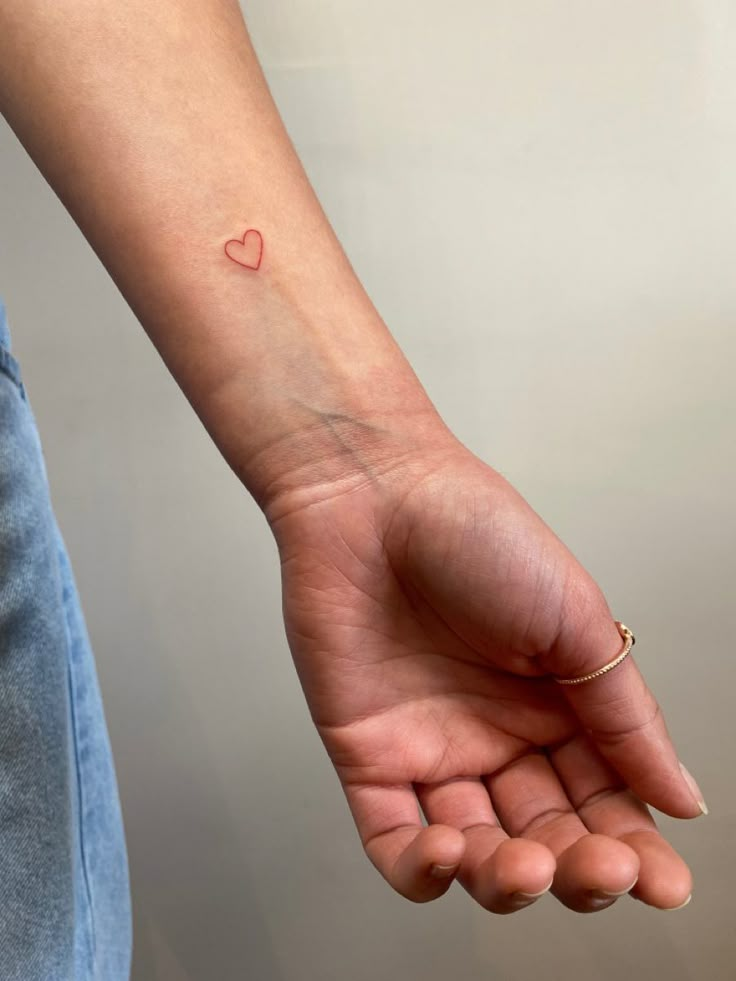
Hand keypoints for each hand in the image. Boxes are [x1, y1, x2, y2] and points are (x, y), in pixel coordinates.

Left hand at [267, 435, 704, 913]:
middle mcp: (497, 736)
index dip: (634, 848)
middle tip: (596, 870)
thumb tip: (681, 799)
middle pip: (547, 837)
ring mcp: (432, 750)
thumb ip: (625, 717)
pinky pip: (392, 840)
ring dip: (505, 878)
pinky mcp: (368, 755)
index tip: (661, 884)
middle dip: (576, 869)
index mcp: (557, 705)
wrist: (374, 496)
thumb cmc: (478, 535)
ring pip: (476, 853)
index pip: (605, 799)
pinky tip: (451, 855)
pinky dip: (421, 870)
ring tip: (523, 862)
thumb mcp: (573, 621)